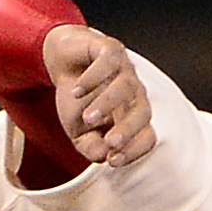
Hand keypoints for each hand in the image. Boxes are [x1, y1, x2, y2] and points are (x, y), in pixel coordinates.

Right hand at [42, 25, 156, 166]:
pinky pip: (110, 61)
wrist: (64, 63)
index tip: (113, 161)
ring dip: (108, 104)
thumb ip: (92, 148)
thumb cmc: (78, 102)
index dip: (135, 150)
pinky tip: (78, 90)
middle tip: (111, 143)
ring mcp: (125, 70)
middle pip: (143, 113)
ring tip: (88, 117)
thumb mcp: (79, 132)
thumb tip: (104, 158)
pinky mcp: (111, 49)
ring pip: (126, 86)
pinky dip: (94, 77)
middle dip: (128, 130)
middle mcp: (135, 95)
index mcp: (133, 118)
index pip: (147, 136)